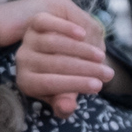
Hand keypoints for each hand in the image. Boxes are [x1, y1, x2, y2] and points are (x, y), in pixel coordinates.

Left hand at [0, 0, 111, 117]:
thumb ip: (64, 102)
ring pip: (54, 43)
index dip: (76, 84)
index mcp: (27, 81)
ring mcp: (28, 39)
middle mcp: (23, 60)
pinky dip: (65, 28)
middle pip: (55, 63)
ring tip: (101, 57)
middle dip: (85, 69)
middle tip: (107, 73)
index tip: (98, 86)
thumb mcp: (62, 93)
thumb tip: (67, 107)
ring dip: (81, 50)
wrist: (52, 52)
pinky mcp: (34, 23)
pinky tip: (83, 34)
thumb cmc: (60, 78)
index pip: (50, 83)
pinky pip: (46, 23)